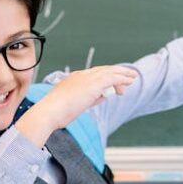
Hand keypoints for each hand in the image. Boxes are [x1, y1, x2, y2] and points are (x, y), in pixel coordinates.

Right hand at [17, 65, 137, 146]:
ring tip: (132, 78)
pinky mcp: (94, 83)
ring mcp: (87, 78)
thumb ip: (89, 99)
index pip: (93, 74)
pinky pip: (112, 78)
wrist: (50, 112)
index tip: (112, 83)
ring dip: (122, 75)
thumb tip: (103, 96)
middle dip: (116, 73)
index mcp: (73, 79)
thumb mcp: (75, 105)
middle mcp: (80, 75)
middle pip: (103, 70)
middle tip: (127, 77)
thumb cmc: (57, 113)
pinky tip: (129, 81)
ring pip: (110, 72)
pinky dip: (122, 79)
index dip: (105, 77)